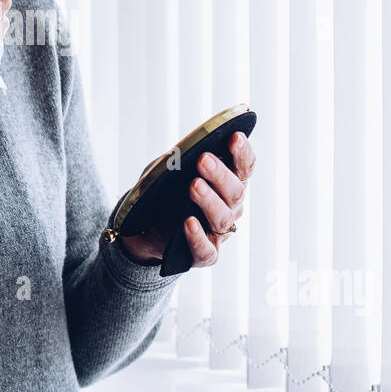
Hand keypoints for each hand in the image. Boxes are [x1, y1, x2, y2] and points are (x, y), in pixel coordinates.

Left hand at [119, 131, 255, 266]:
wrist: (146, 228)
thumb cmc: (165, 193)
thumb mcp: (167, 171)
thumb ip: (177, 161)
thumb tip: (181, 152)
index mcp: (228, 183)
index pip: (244, 167)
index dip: (242, 152)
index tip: (234, 136)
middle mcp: (230, 208)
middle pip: (235, 192)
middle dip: (220, 174)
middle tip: (202, 160)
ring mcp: (219, 233)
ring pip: (222, 218)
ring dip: (209, 200)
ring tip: (193, 185)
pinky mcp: (204, 255)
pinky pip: (206, 250)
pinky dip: (198, 237)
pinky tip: (188, 223)